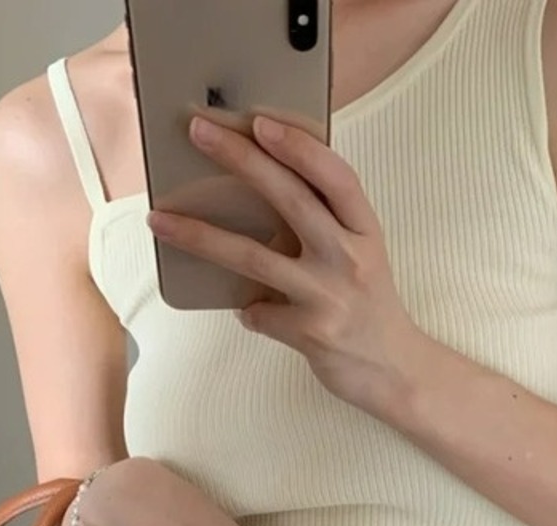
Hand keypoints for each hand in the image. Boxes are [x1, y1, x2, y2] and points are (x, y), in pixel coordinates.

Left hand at [148, 113, 428, 413]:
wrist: (396, 373)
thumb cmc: (371, 306)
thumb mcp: (362, 255)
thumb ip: (327, 224)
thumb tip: (261, 189)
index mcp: (366, 231)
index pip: (335, 176)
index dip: (299, 146)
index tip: (260, 121)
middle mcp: (350, 259)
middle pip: (290, 199)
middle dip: (240, 160)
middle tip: (198, 131)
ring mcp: (330, 297)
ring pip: (254, 257)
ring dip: (201, 236)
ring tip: (160, 220)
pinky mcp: (312, 334)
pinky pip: (259, 313)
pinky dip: (248, 311)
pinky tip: (251, 312)